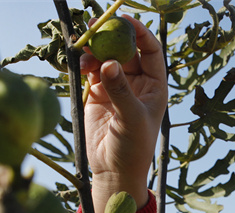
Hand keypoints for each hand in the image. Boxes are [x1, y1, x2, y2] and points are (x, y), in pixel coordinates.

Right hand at [79, 15, 167, 212]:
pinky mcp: (97, 93)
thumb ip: (120, 91)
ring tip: (84, 45)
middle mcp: (137, 83)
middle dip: (112, 35)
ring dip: (96, 48)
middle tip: (97, 25)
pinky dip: (84, 62)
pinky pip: (91, 69)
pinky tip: (79, 62)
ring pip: (107, 56)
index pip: (151, 51)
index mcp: (155, 87)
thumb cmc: (133, 149)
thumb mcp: (131, 119)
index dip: (140, 33)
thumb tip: (108, 63)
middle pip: (126, 49)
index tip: (124, 20)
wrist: (113, 171)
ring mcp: (116, 86)